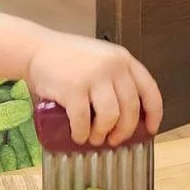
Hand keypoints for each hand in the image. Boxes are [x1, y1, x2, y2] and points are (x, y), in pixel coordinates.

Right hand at [26, 35, 162, 147]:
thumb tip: (128, 117)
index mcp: (123, 59)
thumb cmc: (67, 59)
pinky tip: (78, 135)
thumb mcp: (100, 59)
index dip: (153, 114)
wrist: (35, 49)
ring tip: (94, 138)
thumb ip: (115, 78)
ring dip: (103, 133)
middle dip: (124, 131)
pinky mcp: (73, 89)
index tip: (150, 129)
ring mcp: (93, 77)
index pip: (149, 90)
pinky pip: (83, 121)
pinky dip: (82, 133)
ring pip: (111, 117)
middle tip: (114, 139)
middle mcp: (112, 66)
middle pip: (130, 109)